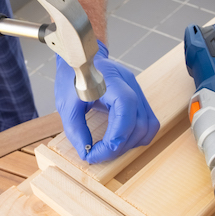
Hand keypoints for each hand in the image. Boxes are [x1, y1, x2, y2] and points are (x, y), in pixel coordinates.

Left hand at [55, 41, 159, 163]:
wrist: (80, 60)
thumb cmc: (71, 78)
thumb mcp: (66, 105)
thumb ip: (76, 130)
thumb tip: (87, 154)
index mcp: (110, 81)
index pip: (125, 110)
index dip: (115, 137)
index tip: (95, 153)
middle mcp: (130, 84)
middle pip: (139, 122)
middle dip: (120, 146)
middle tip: (99, 154)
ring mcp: (138, 90)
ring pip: (148, 125)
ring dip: (130, 144)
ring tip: (109, 149)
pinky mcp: (139, 98)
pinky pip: (148, 122)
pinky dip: (136, 136)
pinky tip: (120, 141)